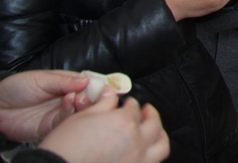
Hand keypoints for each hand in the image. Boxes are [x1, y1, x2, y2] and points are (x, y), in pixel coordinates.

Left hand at [0, 70, 88, 141]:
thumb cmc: (17, 87)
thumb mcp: (41, 78)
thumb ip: (63, 81)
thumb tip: (86, 80)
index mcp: (67, 84)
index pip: (88, 84)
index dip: (96, 85)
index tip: (102, 86)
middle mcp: (67, 98)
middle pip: (87, 100)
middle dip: (91, 98)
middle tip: (86, 94)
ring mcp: (60, 113)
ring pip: (79, 112)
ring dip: (82, 106)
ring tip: (76, 99)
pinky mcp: (52, 126)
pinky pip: (66, 122)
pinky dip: (70, 114)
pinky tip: (66, 105)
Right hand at [40, 90, 169, 162]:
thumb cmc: (64, 146)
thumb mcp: (81, 118)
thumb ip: (102, 104)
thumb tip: (111, 92)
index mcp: (125, 123)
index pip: (134, 109)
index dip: (131, 104)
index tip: (128, 103)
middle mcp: (137, 142)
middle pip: (153, 125)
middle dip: (151, 115)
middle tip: (146, 111)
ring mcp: (137, 161)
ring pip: (161, 146)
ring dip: (160, 136)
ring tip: (154, 132)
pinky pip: (152, 162)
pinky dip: (151, 156)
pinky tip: (145, 153)